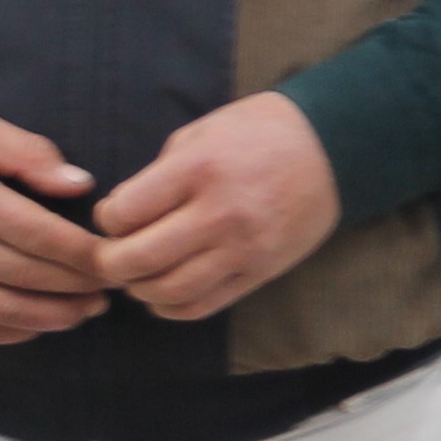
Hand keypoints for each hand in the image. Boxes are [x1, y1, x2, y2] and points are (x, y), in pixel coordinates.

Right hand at [0, 103, 107, 341]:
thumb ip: (26, 153)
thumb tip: (78, 184)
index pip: (42, 238)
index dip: (86, 254)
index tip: (115, 256)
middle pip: (32, 278)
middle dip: (80, 286)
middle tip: (115, 284)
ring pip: (8, 313)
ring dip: (55, 317)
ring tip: (87, 310)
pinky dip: (14, 333)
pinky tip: (40, 324)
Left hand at [89, 94, 340, 321]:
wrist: (333, 147)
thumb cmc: (260, 132)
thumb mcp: (202, 132)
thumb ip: (159, 173)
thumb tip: (122, 213)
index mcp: (199, 169)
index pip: (125, 213)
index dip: (107, 219)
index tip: (112, 217)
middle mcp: (220, 213)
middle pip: (139, 258)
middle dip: (110, 263)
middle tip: (108, 257)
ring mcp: (243, 248)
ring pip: (169, 290)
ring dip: (139, 289)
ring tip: (135, 276)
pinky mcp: (260, 272)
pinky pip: (203, 306)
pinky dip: (171, 308)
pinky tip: (161, 295)